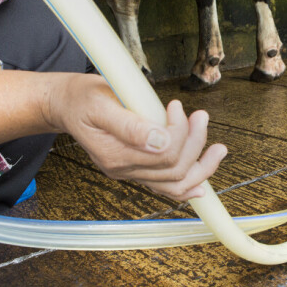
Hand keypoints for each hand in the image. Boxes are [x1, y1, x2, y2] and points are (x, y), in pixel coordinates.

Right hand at [46, 74, 226, 199]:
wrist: (67, 105)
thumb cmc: (82, 99)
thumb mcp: (100, 103)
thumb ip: (129, 124)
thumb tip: (161, 139)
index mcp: (114, 154)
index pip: (163, 154)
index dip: (179, 131)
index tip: (176, 106)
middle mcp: (123, 170)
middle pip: (173, 169)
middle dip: (195, 142)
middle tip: (200, 116)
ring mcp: (131, 172)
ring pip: (175, 183)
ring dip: (201, 166)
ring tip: (219, 149)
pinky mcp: (138, 168)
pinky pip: (166, 186)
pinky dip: (188, 185)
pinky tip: (202, 182)